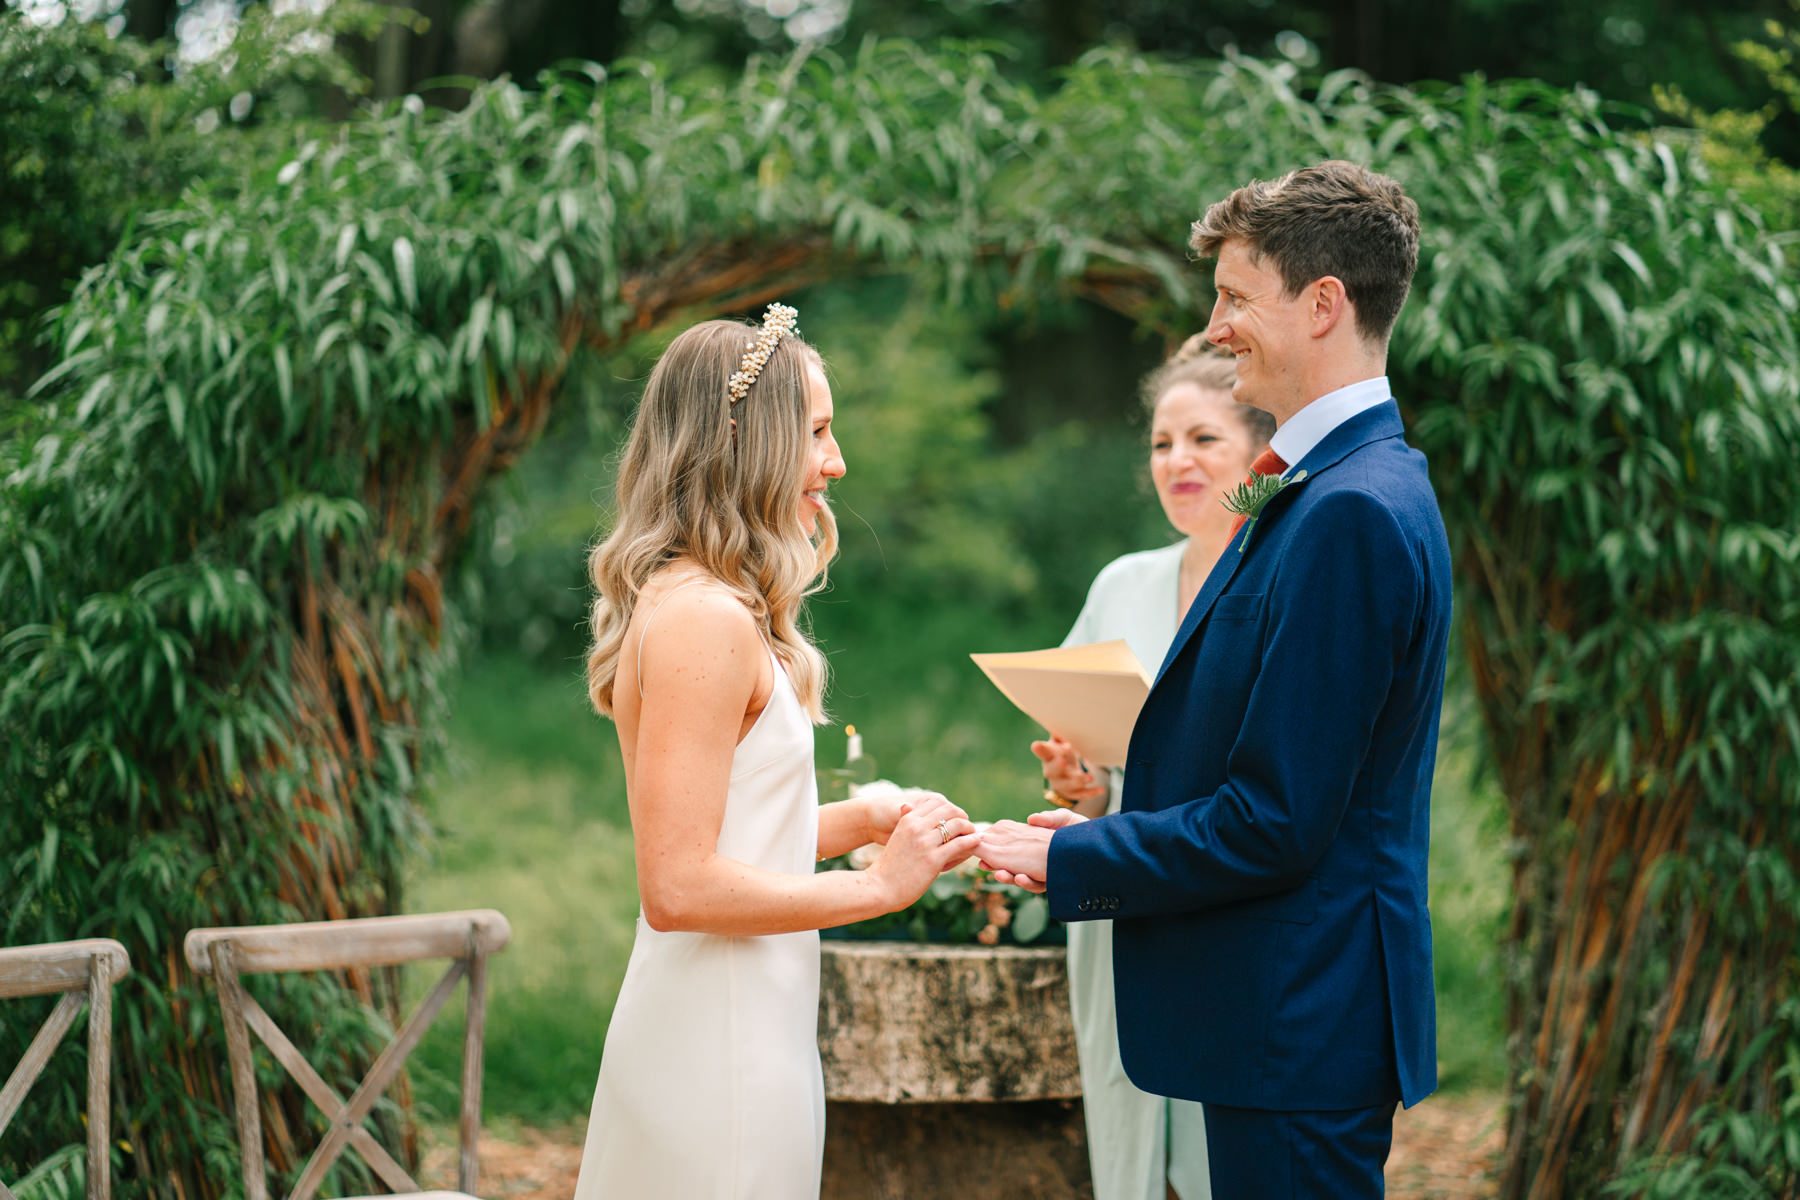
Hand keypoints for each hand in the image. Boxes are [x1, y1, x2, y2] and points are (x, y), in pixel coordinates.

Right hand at [864, 795, 980, 909]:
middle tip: (969, 825)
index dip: (951, 809)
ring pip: (957, 825)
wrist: (879, 887)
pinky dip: (971, 841)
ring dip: (969, 828)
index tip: (958, 817)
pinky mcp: (933, 860)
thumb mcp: (896, 835)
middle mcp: (917, 827)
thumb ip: (905, 820)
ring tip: (975, 834)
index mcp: (908, 819)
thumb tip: (907, 805)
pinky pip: (959, 845)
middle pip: (949, 811)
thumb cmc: (889, 864)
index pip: (938, 803)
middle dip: (962, 816)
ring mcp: (925, 843)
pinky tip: (977, 842)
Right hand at [978, 809, 1085, 893]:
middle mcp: (1037, 861)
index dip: (994, 852)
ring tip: (1000, 874)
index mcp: (1034, 846)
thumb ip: (1048, 819)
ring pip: (1022, 879)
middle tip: (984, 866)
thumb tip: (1031, 819)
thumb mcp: (1064, 819)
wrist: (1105, 845)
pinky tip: (1022, 877)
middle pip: (1011, 867)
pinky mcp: (1056, 881)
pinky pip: (1039, 886)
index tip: (981, 850)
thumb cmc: (1082, 830)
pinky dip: (1029, 883)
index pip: (1008, 850)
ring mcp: (1046, 872)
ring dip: (1010, 878)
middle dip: (997, 868)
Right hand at [1031, 737, 1106, 803]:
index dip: (1040, 749)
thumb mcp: (1060, 742)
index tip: (1036, 745)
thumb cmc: (1061, 753)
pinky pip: (1080, 794)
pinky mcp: (1071, 793)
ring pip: (1066, 785)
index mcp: (1048, 757)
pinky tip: (1101, 789)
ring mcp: (1061, 784)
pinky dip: (1091, 793)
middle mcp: (1051, 772)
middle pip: (1052, 771)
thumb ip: (1060, 735)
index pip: (1042, 752)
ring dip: (1078, 781)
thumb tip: (1059, 725)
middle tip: (1063, 761)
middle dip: (1057, 767)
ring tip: (1090, 777)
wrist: (1063, 773)